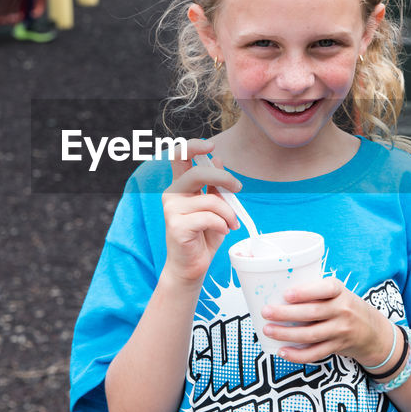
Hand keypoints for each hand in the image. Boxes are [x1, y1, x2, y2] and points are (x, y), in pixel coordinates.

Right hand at [161, 139, 239, 287]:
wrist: (192, 265)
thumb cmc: (204, 236)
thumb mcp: (216, 207)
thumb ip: (215, 186)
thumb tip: (218, 160)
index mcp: (181, 186)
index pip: (179, 157)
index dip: (193, 146)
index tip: (210, 146)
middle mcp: (173, 194)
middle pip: (197, 173)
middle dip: (223, 178)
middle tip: (238, 188)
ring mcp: (172, 209)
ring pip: (209, 200)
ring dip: (228, 213)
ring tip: (231, 224)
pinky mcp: (176, 225)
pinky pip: (209, 217)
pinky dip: (222, 224)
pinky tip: (222, 231)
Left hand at [261, 277, 394, 365]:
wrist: (373, 331)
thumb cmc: (345, 306)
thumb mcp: (338, 293)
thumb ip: (315, 292)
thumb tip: (278, 293)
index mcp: (339, 291)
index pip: (325, 289)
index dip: (305, 292)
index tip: (286, 294)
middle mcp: (343, 310)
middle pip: (312, 313)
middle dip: (286, 314)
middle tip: (266, 312)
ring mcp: (341, 330)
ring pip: (311, 334)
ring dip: (286, 334)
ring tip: (268, 330)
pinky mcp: (338, 347)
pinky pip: (315, 353)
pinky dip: (297, 354)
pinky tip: (282, 351)